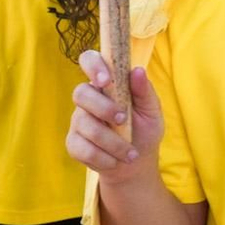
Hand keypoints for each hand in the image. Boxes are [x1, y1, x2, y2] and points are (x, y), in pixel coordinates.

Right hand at [68, 51, 165, 181]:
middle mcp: (89, 98)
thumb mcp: (152, 111)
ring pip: (85, 124)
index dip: (94, 66)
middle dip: (103, 108)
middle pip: (81, 93)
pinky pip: (82, 148)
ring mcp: (78, 120)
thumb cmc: (145, 130)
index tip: (106, 80)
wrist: (136, 164)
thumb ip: (144, 91)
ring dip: (111, 141)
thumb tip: (138, 71)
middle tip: (123, 120)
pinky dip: (103, 157)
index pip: (90, 61)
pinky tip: (115, 161)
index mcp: (108, 83)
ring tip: (130, 153)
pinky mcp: (73, 143)